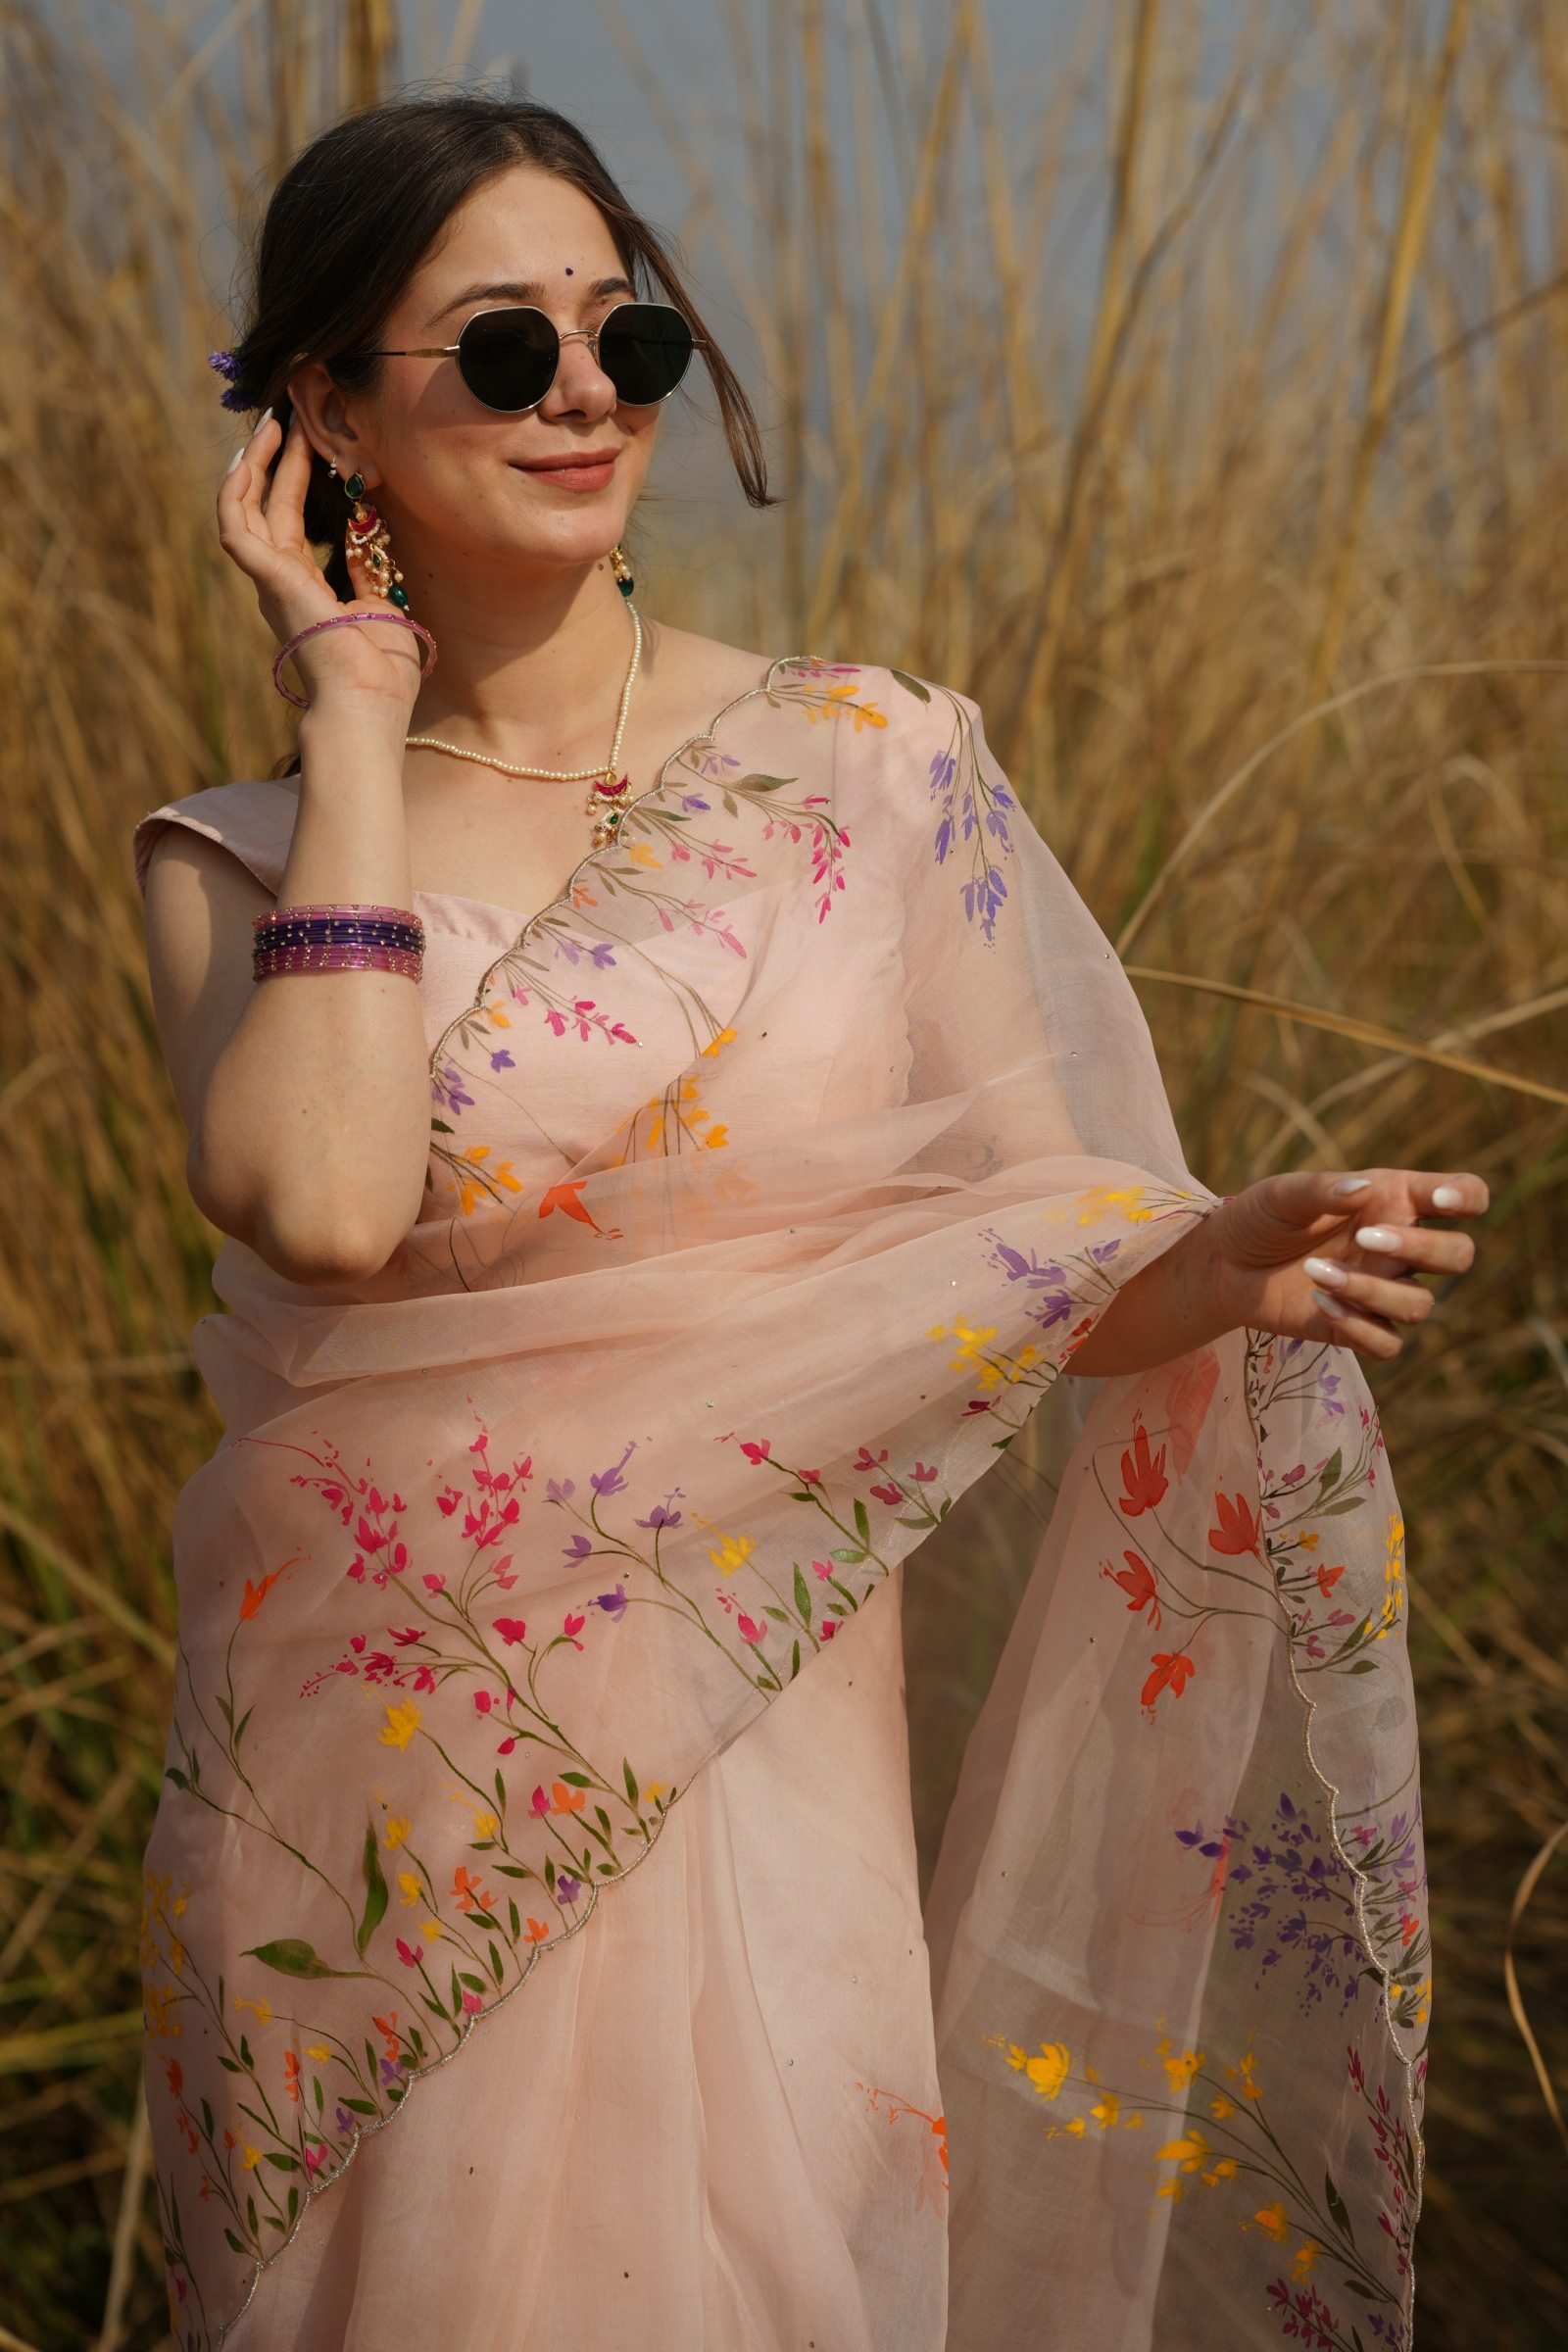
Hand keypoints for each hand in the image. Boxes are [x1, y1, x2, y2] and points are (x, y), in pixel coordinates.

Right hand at [217, 409, 423, 721]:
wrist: (368, 706)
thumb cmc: (381, 673)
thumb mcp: (383, 605)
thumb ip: (370, 568)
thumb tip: (371, 530)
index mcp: (304, 589)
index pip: (293, 522)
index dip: (300, 479)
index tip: (314, 441)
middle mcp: (279, 582)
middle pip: (269, 507)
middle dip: (277, 460)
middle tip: (288, 416)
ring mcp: (269, 582)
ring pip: (245, 510)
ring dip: (256, 466)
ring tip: (271, 425)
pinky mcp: (267, 580)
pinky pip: (236, 527)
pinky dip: (236, 491)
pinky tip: (249, 458)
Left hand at [1207, 1167, 1487, 1361]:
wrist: (1222, 1265)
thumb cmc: (1259, 1219)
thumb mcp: (1282, 1195)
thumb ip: (1322, 1190)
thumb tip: (1363, 1190)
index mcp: (1394, 1201)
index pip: (1463, 1195)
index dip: (1467, 1196)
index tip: (1437, 1198)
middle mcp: (1399, 1249)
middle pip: (1458, 1255)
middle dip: (1424, 1249)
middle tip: (1366, 1238)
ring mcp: (1382, 1290)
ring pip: (1420, 1306)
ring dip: (1372, 1291)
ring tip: (1316, 1271)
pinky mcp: (1359, 1328)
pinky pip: (1388, 1343)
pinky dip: (1360, 1327)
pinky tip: (1320, 1304)